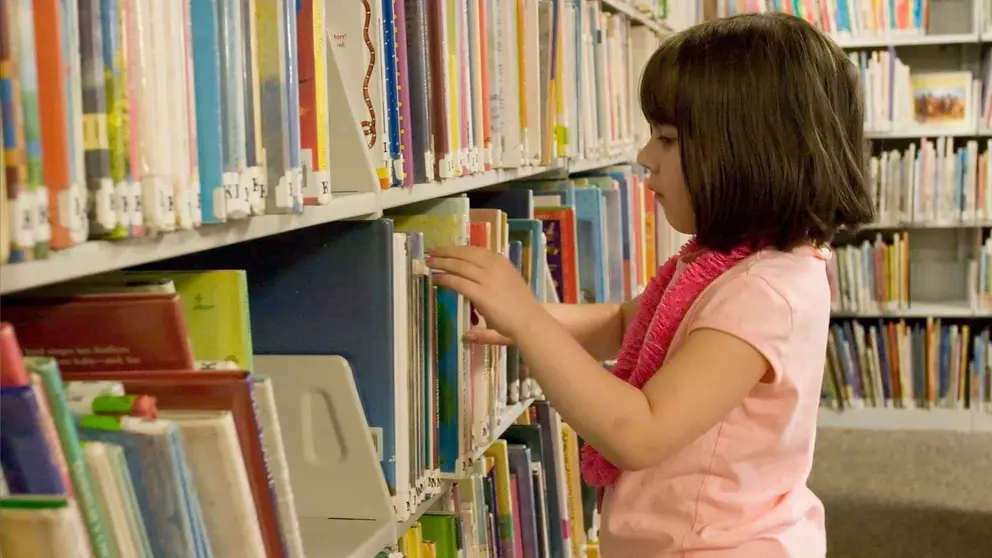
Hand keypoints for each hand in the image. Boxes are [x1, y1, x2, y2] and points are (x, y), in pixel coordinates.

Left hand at [427, 245, 543, 341]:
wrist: (530, 321)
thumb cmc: (521, 308)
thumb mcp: (506, 287)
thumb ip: (490, 285)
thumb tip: (477, 286)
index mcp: (501, 262)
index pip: (474, 250)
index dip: (457, 249)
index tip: (445, 249)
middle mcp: (493, 266)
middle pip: (464, 254)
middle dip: (445, 252)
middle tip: (432, 251)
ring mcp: (486, 279)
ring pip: (458, 266)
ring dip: (441, 263)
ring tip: (429, 262)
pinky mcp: (480, 293)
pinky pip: (457, 282)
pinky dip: (444, 279)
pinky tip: (435, 279)